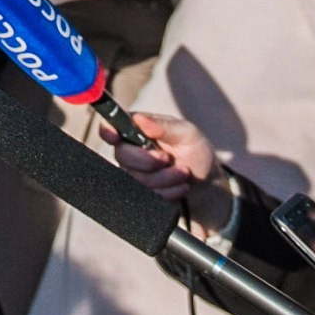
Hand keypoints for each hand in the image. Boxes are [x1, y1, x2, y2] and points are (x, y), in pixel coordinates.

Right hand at [102, 112, 229, 233]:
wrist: (206, 184)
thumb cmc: (196, 151)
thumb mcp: (187, 133)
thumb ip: (163, 126)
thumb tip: (139, 118)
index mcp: (138, 129)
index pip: (112, 127)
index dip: (108, 131)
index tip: (115, 137)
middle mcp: (132, 150)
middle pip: (122, 155)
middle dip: (148, 161)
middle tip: (168, 159)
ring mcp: (134, 173)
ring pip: (136, 179)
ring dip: (165, 178)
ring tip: (184, 174)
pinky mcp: (141, 193)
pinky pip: (146, 196)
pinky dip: (167, 192)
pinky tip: (180, 187)